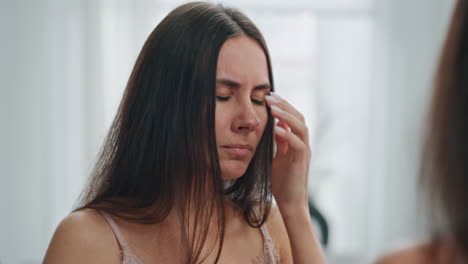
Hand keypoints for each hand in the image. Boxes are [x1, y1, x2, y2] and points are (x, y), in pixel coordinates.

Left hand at [265, 93, 310, 212]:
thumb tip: (277, 125)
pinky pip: (297, 144)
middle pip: (299, 118)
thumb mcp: (280, 156)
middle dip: (284, 105)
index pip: (294, 117)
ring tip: (272, 108)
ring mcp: (304, 153)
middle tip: (269, 96)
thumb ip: (280, 141)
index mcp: (298, 142)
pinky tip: (276, 128)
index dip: (283, 105)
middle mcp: (304, 144)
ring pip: (301, 128)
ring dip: (286, 116)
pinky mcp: (301, 162)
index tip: (269, 96)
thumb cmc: (284, 182)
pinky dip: (287, 135)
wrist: (291, 203)